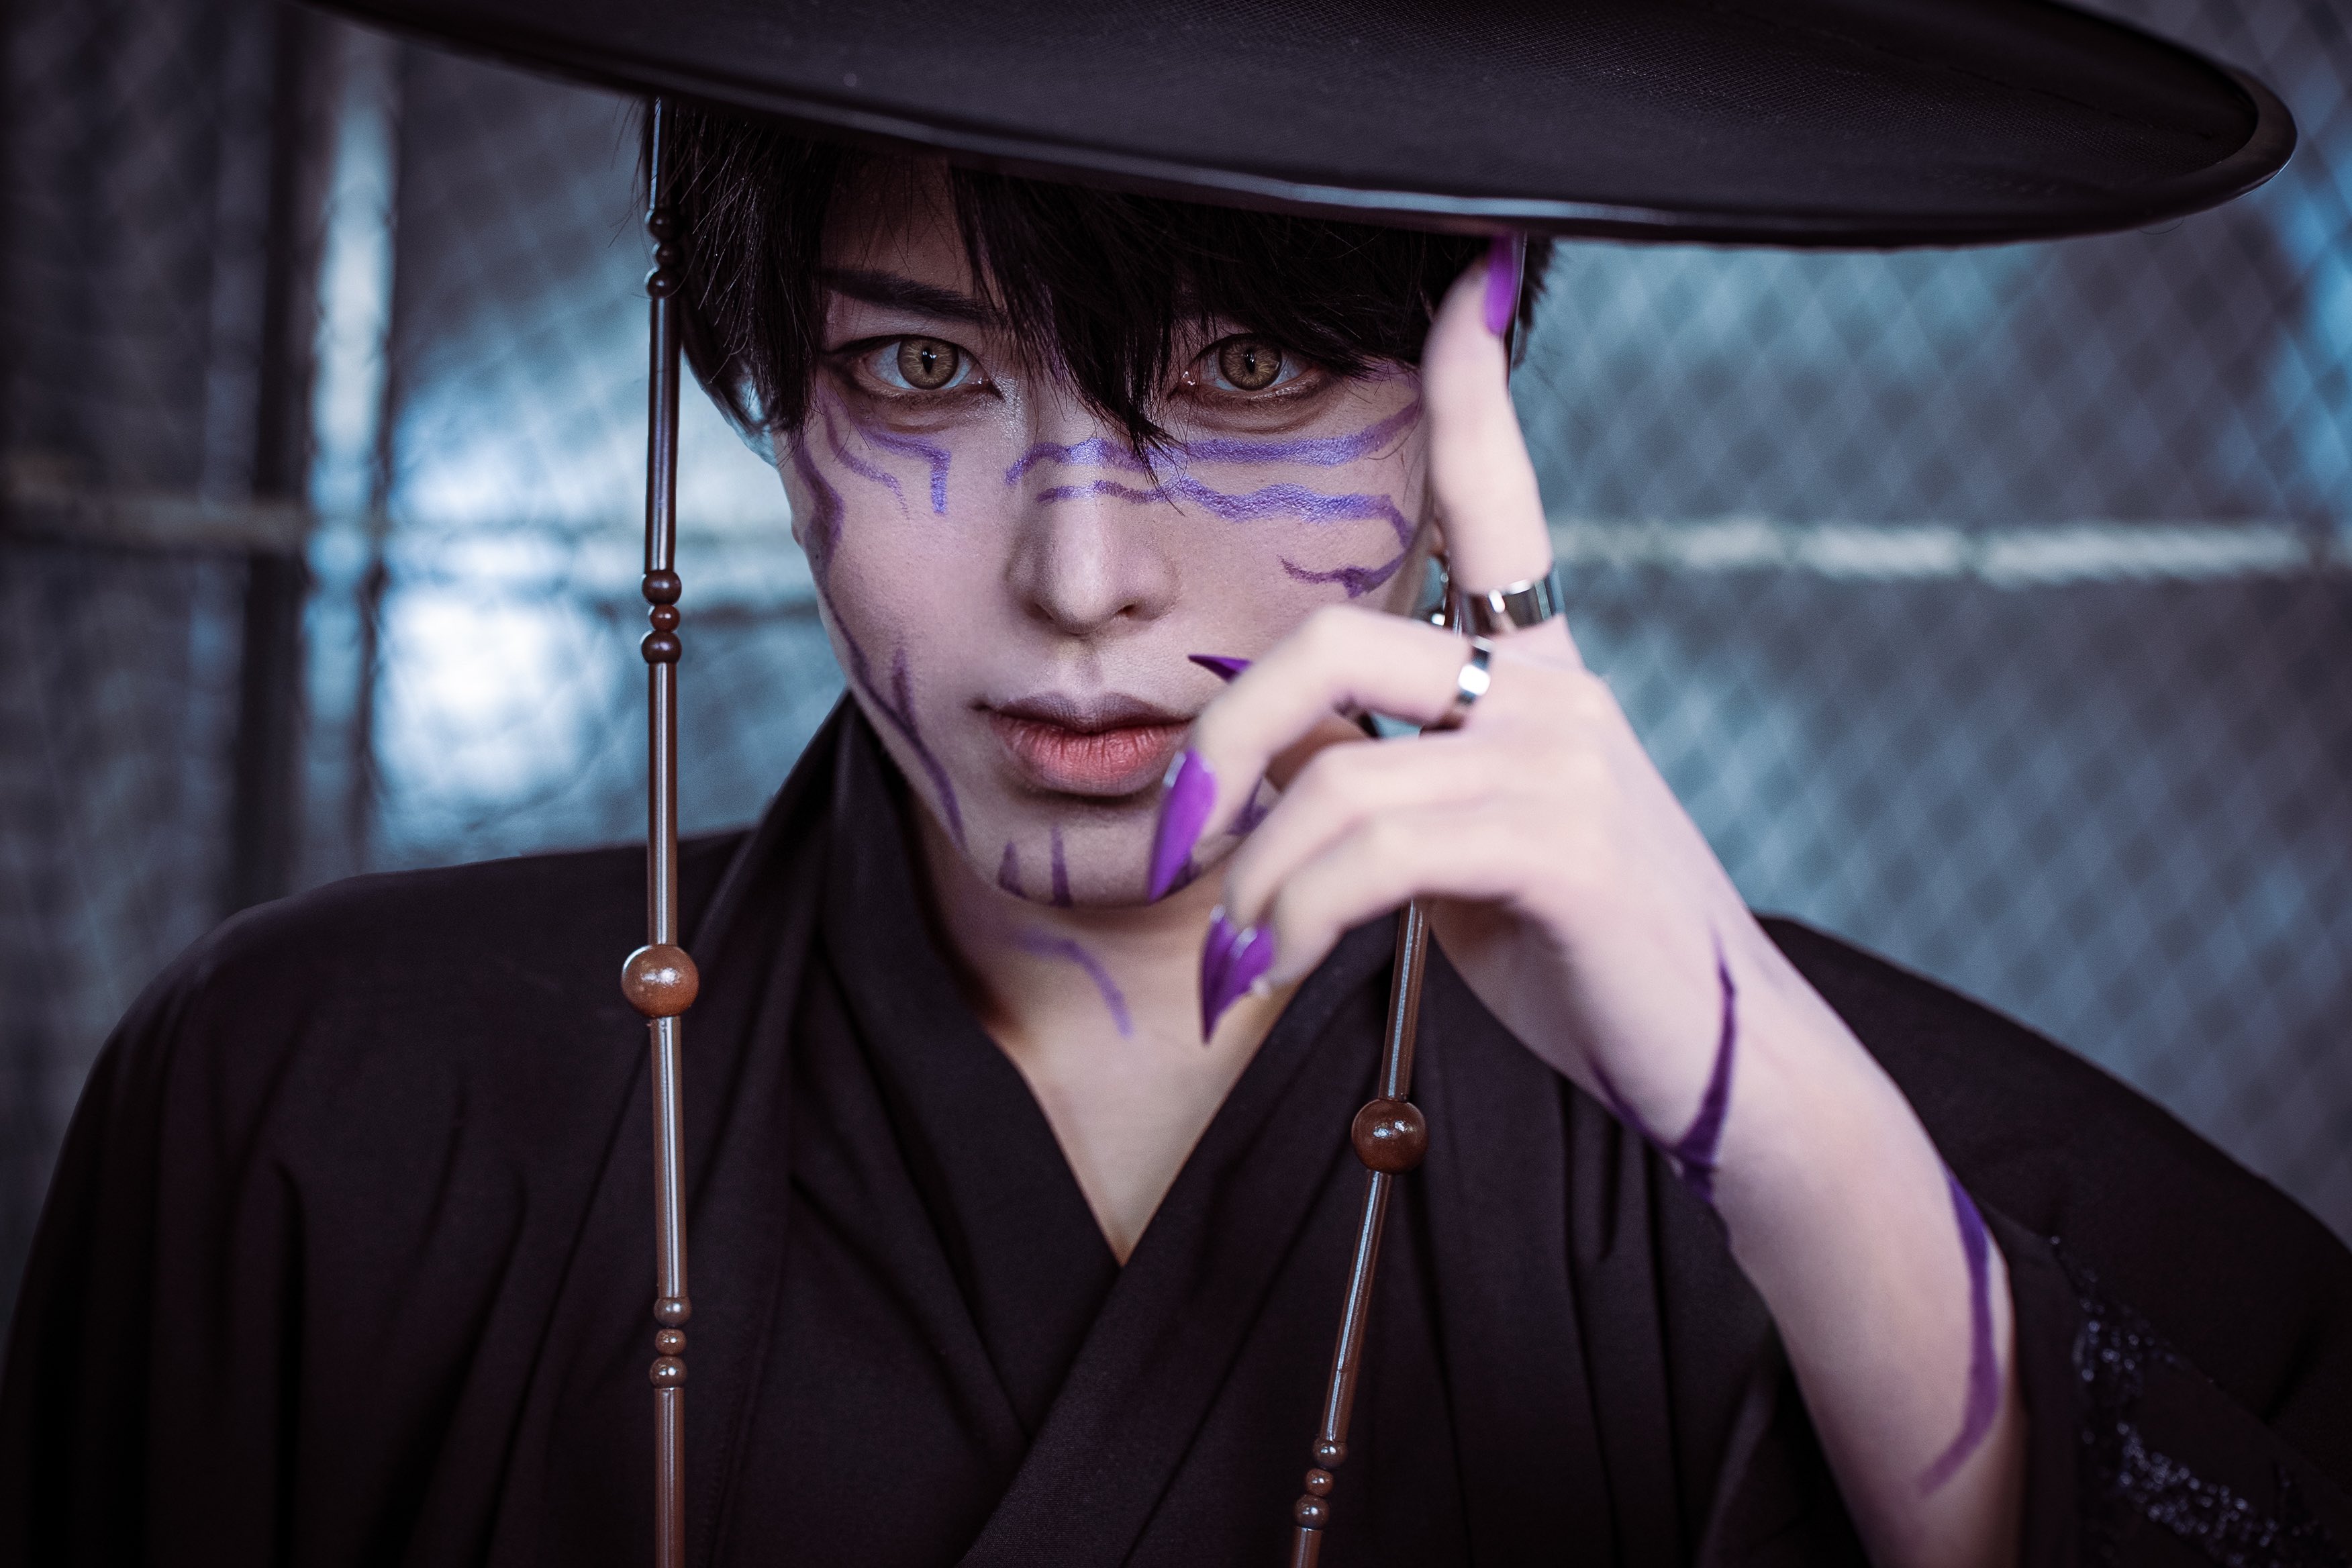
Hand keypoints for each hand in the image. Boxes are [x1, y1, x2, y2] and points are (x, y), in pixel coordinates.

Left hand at [1150, 243, 2025, 1566]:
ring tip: (1237, 960)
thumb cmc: (1584, 952)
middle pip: (1334, 642)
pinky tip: (1270, 972)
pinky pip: (1371, 853)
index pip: (1500, 498)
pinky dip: (1292, 919)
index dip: (1473, 385)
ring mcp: (1564, 760)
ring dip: (1252, 882)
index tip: (1466, 281)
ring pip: (1333, 777)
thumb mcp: (1467, 850)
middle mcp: (1553, 689)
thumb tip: (1255, 765)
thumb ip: (1380, 780)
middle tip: (1177, 842)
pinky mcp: (1561, 845)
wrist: (1716, 1059)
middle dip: (1222, 740)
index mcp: (1535, 672)